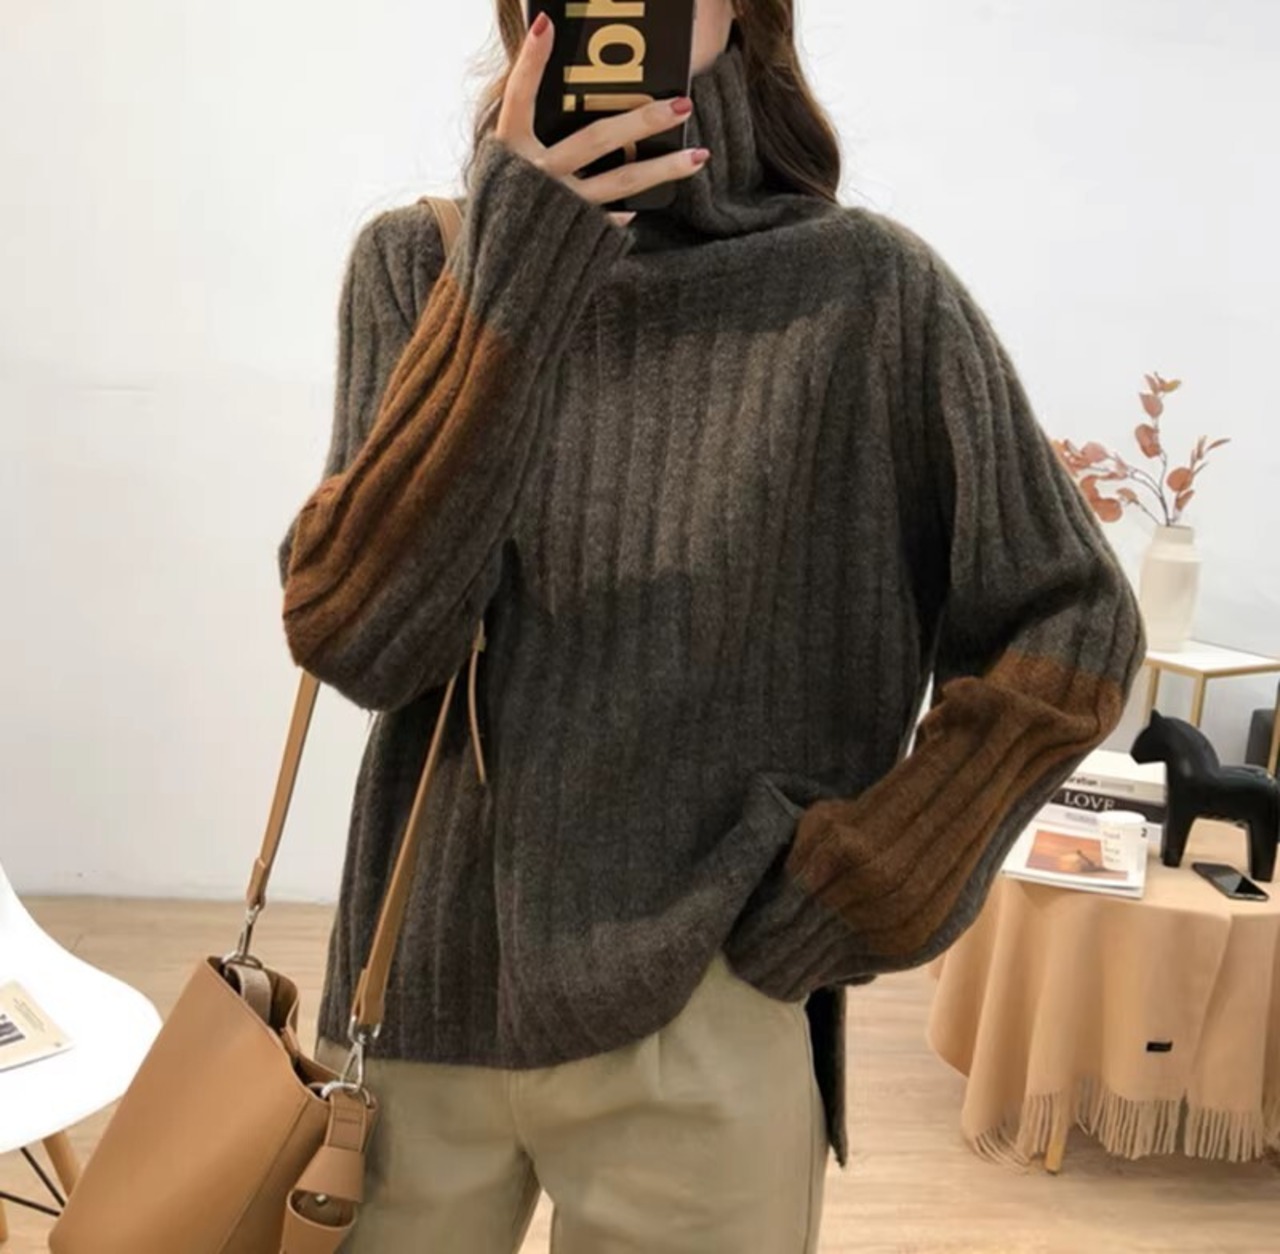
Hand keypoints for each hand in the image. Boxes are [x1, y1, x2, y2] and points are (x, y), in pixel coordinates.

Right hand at [495, 11, 710, 226]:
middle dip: (643, 119)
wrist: (495, 277)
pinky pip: (613, 217)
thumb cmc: (504, 210)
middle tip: (682, 105)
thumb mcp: (504, 168)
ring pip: (621, 181)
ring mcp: (560, 207)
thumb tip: (571, 95)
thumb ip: (532, 135)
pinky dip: (631, 209)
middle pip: (597, 139)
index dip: (531, 62)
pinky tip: (651, 200)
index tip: (548, 24)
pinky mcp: (577, 234)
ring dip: (664, 168)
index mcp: (510, 152)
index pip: (519, 97)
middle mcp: (536, 177)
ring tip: (699, 156)